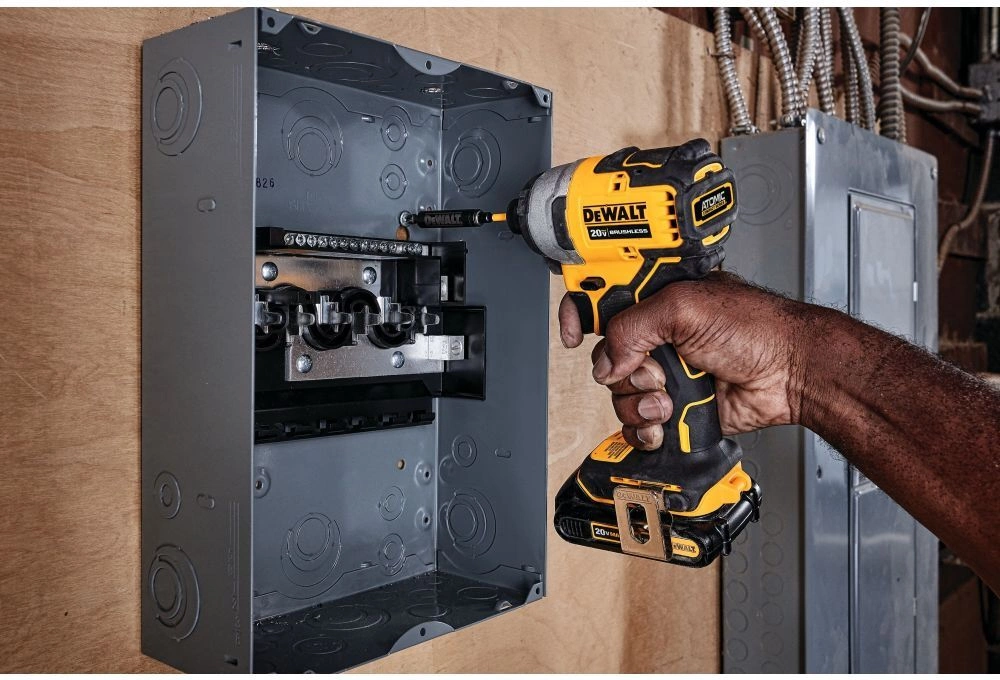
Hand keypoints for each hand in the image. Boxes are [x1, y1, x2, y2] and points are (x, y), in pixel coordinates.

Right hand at [558, 271, 807, 449]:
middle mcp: (658, 337)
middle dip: (622, 369)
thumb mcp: (685, 308)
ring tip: (669, 397)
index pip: (602, 301)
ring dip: (638, 401)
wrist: (791, 373)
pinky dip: (645, 427)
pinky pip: (638, 423)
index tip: (571, 333)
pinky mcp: (676, 408)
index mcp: (656, 301)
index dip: (579, 314)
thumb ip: (633, 326)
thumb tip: (607, 360)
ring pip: (619, 395)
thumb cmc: (758, 328)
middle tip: (653, 368)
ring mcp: (666, 374)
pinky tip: (666, 420)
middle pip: (605, 357)